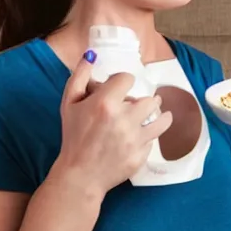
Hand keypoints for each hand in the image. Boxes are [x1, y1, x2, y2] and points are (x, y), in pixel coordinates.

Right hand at [52, 55, 171, 197]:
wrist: (79, 175)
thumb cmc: (73, 137)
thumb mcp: (69, 104)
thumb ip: (79, 77)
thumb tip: (91, 55)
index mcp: (105, 103)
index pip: (127, 78)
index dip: (121, 83)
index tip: (117, 91)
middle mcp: (124, 119)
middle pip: (149, 99)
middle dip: (140, 102)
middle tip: (133, 107)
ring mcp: (135, 138)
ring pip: (162, 118)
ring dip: (159, 116)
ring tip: (155, 115)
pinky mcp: (141, 155)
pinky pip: (154, 139)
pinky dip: (148, 137)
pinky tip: (138, 138)